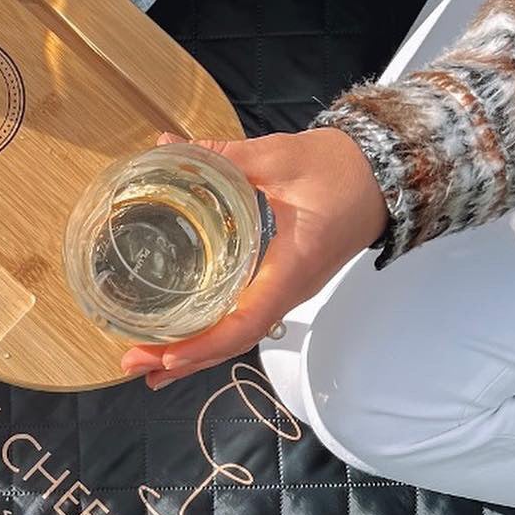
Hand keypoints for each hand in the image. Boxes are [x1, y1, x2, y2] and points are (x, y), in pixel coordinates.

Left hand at [121, 128, 389, 388]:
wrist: (381, 176)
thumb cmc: (342, 171)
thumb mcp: (279, 158)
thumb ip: (222, 158)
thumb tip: (168, 148)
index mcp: (290, 268)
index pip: (245, 323)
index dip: (204, 344)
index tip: (167, 355)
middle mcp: (287, 291)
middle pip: (230, 341)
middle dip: (181, 359)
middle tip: (133, 365)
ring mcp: (283, 292)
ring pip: (232, 337)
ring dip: (190, 354)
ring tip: (145, 366)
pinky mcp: (278, 285)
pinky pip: (240, 321)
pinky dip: (207, 336)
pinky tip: (178, 343)